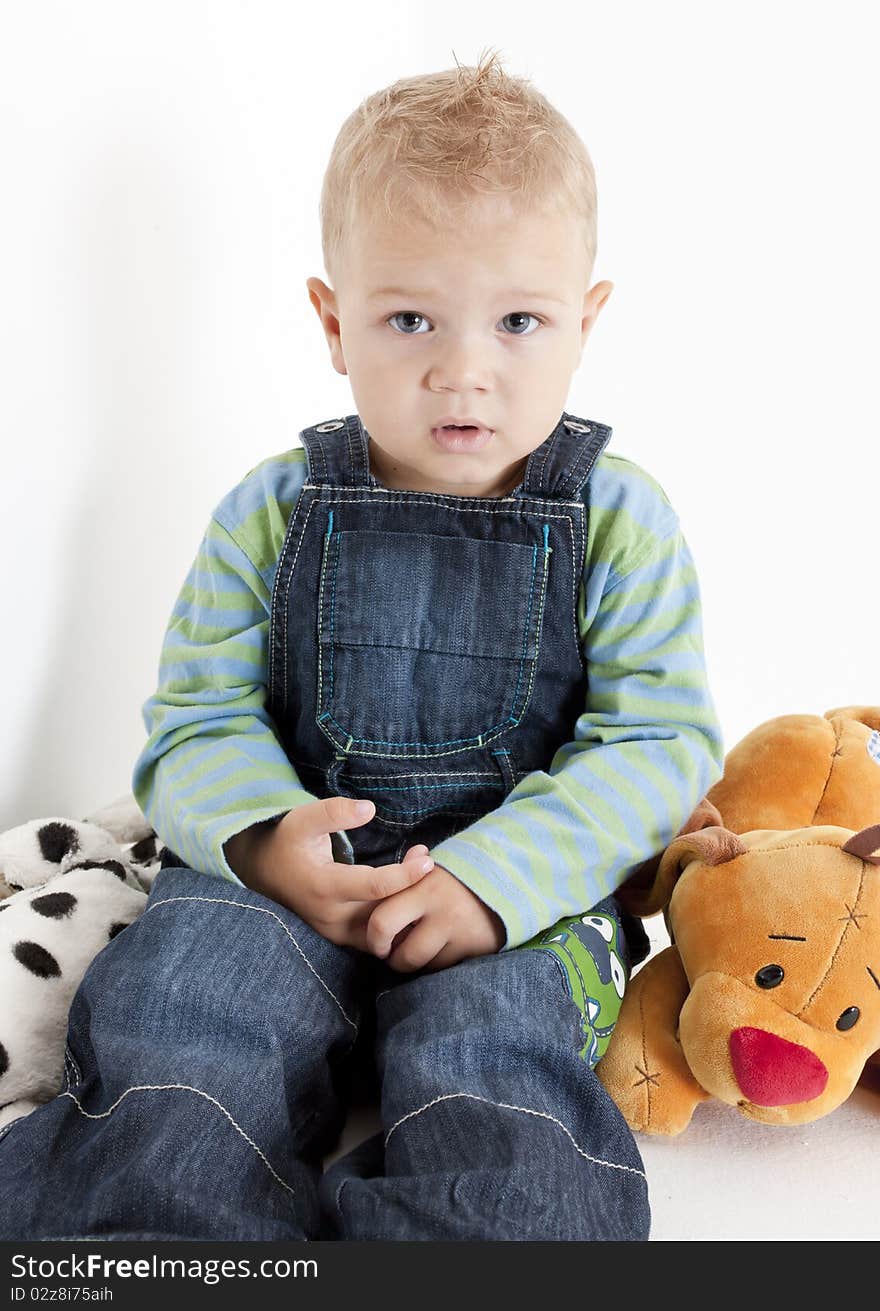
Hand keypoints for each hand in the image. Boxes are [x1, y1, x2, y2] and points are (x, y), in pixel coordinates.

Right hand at [223, 796, 435, 950]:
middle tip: (426, 860)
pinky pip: (376, 938)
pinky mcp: (340, 938)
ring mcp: (335, 932)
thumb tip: (369, 809)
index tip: (427, 860)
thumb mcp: (303, 819)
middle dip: (411, 890)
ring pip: (383, 931)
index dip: (405, 875)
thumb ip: (334, 812)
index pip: (375, 887)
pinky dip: (395, 921)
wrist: (262, 871)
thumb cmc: (287, 841)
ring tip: (420, 877)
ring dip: (405, 908)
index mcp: (323, 887)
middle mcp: (330, 917)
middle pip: (384, 912)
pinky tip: (406, 896)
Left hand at [365, 863, 505, 972]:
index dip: (375, 939)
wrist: (507, 879)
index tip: (379, 941)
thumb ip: (408, 870)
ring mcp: (460, 932)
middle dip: (394, 961)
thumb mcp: (432, 867)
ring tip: (422, 946)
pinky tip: (444, 947)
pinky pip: (447, 967)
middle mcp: (441, 912)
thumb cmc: (457, 876)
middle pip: (403, 956)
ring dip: (419, 962)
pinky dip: (440, 961)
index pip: (382, 922)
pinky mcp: (477, 947)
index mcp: (421, 886)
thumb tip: (393, 870)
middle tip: (394, 955)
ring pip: (426, 966)